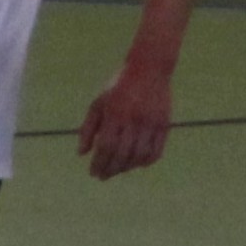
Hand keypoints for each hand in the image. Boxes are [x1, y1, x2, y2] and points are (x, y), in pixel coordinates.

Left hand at [76, 50, 174, 178]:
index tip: (93, 172)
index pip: (106, 146)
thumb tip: (81, 154)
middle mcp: (134, 119)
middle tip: (103, 176)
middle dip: (110, 169)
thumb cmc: (118, 87)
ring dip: (127, 168)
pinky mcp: (164, 124)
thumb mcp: (98, 103)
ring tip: (117, 170)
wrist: (149, 69)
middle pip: (122, 154)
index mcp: (115, 113)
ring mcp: (151, 122)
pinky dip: (146, 161)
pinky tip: (136, 164)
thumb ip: (88, 129)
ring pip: (139, 155)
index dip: (99, 163)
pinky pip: (156, 151)